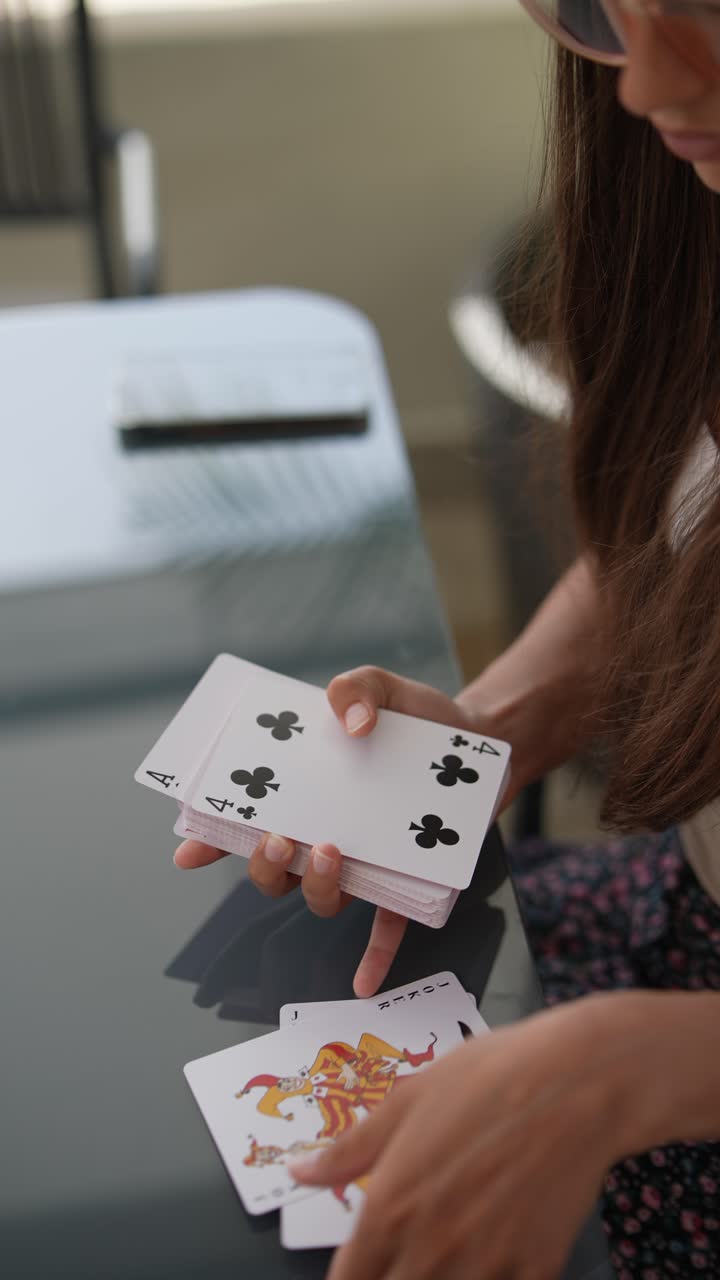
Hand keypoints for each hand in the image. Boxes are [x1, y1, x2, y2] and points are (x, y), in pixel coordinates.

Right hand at [174, 665, 476, 994]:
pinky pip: (383, 929)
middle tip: (279, 837)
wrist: (475, 741)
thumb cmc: (417, 718)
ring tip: (331, 853)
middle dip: (263, 863)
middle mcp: (322, 833)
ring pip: (319, 898)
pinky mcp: (405, 881)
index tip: (189, 852)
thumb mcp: (384, 688)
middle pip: (274, 871)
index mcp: (306, 790)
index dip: (212, 838)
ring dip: (313, 886)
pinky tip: (364, 984)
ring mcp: (362, 863)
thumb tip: (350, 720)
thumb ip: (357, 687)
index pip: (245, 818)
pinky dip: (373, 958)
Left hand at [288, 995, 641, 1279]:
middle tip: (400, 1258)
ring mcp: (486, 1266)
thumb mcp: (408, 1100)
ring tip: (443, 1257)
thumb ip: (350, 1150)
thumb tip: (297, 1173)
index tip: (362, 1268)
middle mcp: (431, 1249)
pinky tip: (492, 1258)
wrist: (577, 1082)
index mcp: (390, 1208)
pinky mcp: (536, 1270)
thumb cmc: (488, 1078)